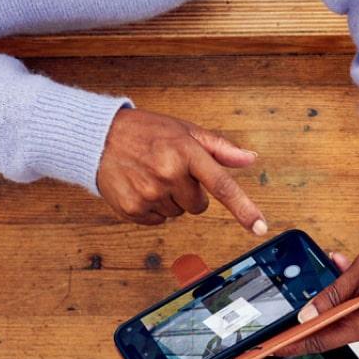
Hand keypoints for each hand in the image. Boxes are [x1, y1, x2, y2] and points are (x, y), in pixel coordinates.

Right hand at [96, 108, 267, 232]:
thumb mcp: (184, 130)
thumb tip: (250, 159)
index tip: (260, 227)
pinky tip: (140, 186)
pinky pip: (158, 221)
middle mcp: (168, 174)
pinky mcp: (133, 209)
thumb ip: (219, 148)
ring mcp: (149, 194)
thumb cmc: (146, 132)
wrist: (99, 138)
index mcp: (186, 153)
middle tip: (169, 170)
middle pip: (198, 206)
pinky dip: (152, 208)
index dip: (244, 208)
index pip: (222, 186)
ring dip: (169, 199)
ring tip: (151, 175)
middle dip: (189, 191)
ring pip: (177, 214)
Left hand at [284, 234, 358, 352]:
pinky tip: (355, 278)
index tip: (279, 346)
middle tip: (317, 286)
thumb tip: (309, 314)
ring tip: (342, 269)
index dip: (298, 343)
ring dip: (341, 297)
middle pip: (338, 327)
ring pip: (351, 318)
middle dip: (324, 306)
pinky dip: (356, 298)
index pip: (325, 340)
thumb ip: (331, 295)